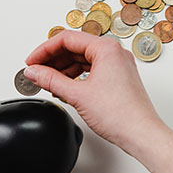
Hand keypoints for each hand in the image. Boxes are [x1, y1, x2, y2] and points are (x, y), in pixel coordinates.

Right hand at [23, 30, 163, 152]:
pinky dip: (75, 76)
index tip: (31, 62)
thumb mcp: (77, 94)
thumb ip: (51, 80)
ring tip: (47, 81)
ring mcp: (118, 65)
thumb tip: (34, 72)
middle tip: (35, 72)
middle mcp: (115, 53)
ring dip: (63, 69)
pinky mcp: (118, 78)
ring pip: (82, 59)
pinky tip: (64, 87)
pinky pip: (91, 69)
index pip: (67, 39)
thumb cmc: (120, 114)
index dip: (44, 50)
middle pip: (75, 47)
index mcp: (107, 48)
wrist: (141, 134)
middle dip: (52, 60)